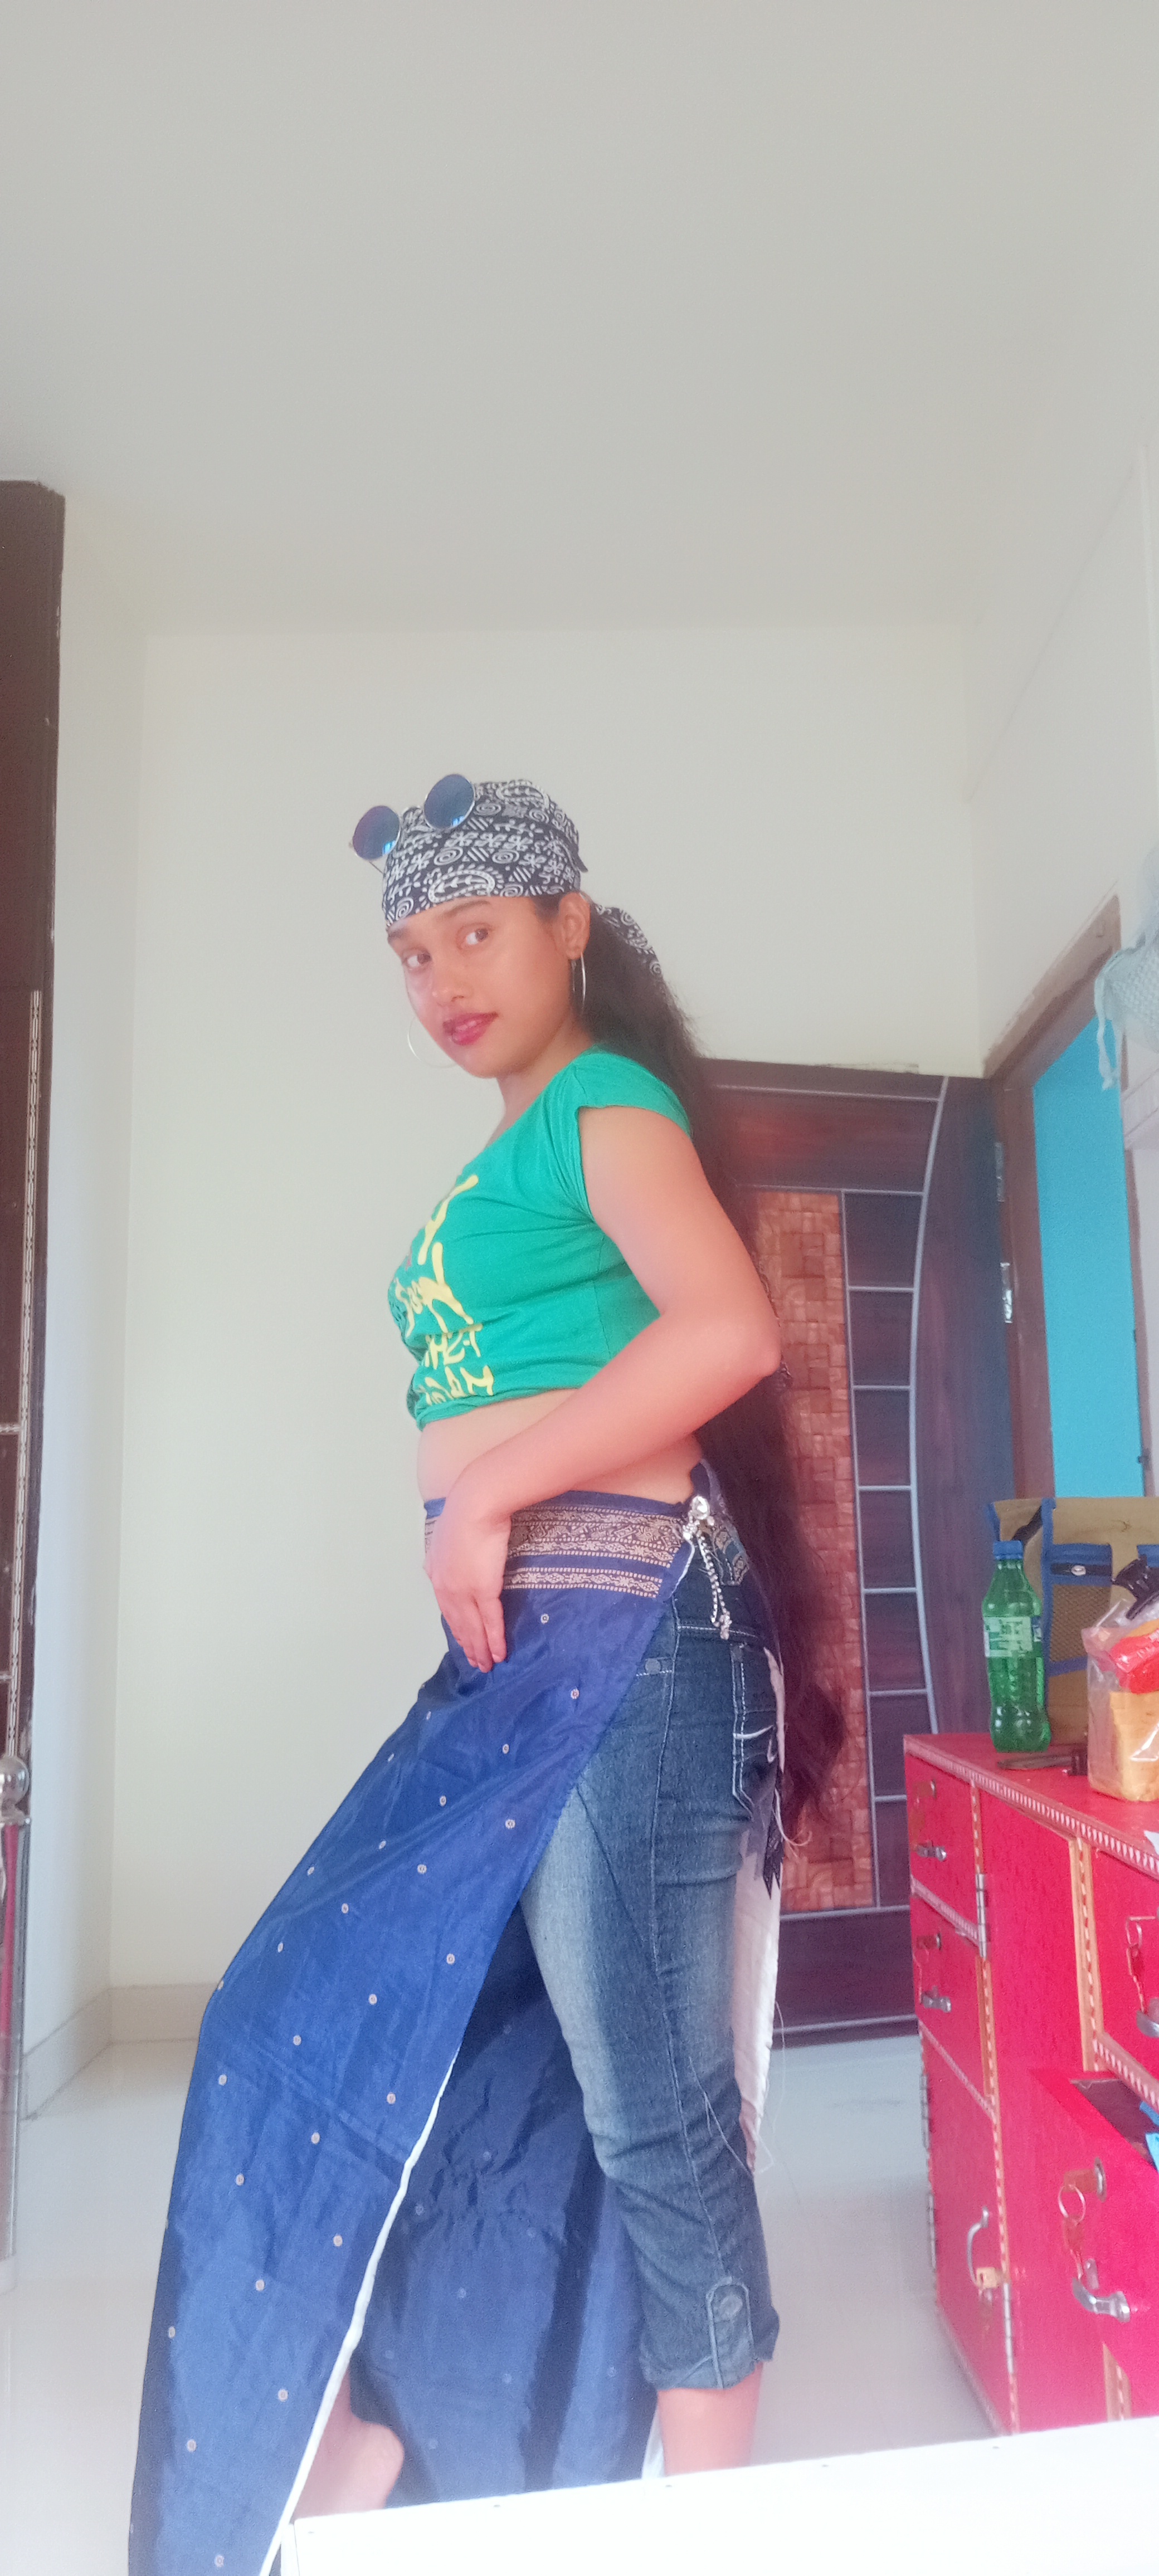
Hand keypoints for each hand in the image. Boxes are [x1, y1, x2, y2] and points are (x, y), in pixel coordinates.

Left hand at [425, 1480, 510, 1671]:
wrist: (475, 1505)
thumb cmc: (467, 1512)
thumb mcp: (448, 1534)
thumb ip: (449, 1551)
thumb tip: (453, 1555)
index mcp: (437, 1573)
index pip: (447, 1608)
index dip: (457, 1628)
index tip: (463, 1641)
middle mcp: (446, 1587)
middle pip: (458, 1623)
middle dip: (467, 1644)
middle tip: (477, 1662)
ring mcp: (463, 1591)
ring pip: (472, 1627)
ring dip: (480, 1649)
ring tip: (487, 1664)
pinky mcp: (483, 1590)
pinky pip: (490, 1622)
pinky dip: (493, 1640)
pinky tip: (498, 1653)